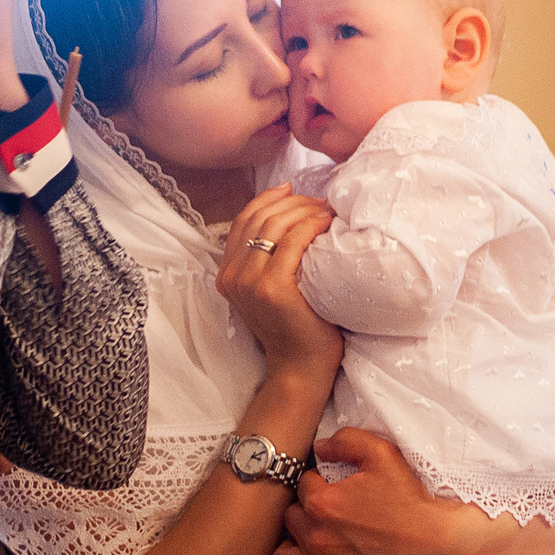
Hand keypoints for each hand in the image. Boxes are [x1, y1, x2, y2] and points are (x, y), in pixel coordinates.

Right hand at [213, 185, 341, 386]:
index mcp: (227, 273)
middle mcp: (232, 276)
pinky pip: (292, 243)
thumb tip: (291, 216)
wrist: (301, 365)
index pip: (242, 220)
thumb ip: (267, 259)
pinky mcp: (272, 288)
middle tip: (320, 201)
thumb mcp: (271, 288)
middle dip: (292, 202)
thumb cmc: (296, 326)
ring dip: (304, 210)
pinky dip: (311, 226)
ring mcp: (249, 282)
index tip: (292, 189)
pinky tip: (326, 223)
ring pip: (275, 226)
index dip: (267, 198)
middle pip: (260, 218)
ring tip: (327, 209)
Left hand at [270, 427, 492, 554]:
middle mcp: (316, 539)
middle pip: (290, 520)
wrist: (440, 543)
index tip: (331, 484)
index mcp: (322, 503)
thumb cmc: (413, 500)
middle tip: (326, 511)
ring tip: (304, 542)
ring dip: (291, 547)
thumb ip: (346, 441)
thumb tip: (319, 446)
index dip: (317, 481)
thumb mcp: (383, 455)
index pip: (302, 485)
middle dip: (304, 511)